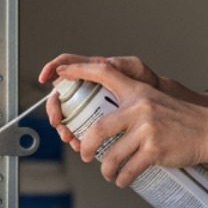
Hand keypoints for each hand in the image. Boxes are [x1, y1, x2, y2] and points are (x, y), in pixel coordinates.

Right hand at [38, 53, 162, 149]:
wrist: (162, 112)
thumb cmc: (151, 88)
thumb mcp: (137, 71)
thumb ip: (122, 64)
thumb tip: (104, 63)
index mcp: (96, 74)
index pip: (69, 65)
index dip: (53, 68)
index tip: (45, 78)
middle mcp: (90, 89)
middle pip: (62, 95)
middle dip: (55, 109)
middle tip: (58, 121)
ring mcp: (92, 107)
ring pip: (68, 116)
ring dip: (64, 128)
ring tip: (70, 138)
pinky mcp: (98, 124)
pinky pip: (80, 130)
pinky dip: (76, 138)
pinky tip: (79, 144)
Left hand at [44, 59, 207, 188]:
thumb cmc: (180, 120)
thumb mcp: (154, 102)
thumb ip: (131, 107)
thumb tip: (102, 124)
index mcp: (136, 92)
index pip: (103, 73)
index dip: (79, 70)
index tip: (61, 73)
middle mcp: (139, 107)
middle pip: (98, 129)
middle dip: (85, 147)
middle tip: (84, 155)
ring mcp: (147, 129)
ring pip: (112, 156)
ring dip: (107, 170)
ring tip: (110, 174)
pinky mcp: (154, 149)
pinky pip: (128, 169)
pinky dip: (123, 179)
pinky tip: (124, 180)